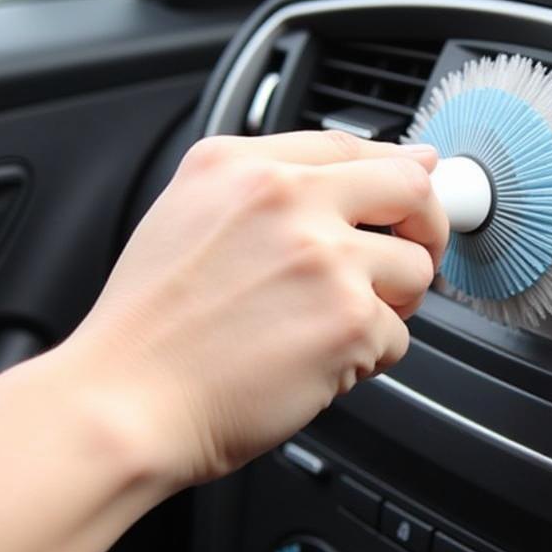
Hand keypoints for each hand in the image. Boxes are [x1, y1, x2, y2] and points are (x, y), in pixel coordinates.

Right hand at [54, 131, 447, 487]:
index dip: (395, 172)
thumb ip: (275, 181)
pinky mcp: (350, 322)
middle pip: (410, 189)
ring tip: (339, 323)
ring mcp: (326, 260)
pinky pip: (398, 335)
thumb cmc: (152, 324)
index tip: (411, 192)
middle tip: (413, 252)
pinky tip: (320, 361)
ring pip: (415, 270)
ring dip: (391, 302)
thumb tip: (379, 164)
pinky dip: (369, 356)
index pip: (352, 147)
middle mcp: (289, 201)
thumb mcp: (190, 212)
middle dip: (426, 225)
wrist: (125, 403)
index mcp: (246, 167)